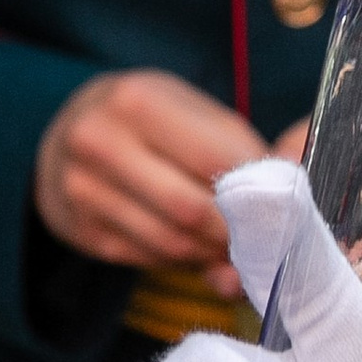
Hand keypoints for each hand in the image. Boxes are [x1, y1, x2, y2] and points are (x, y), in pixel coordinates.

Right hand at [35, 69, 265, 287]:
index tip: (284, 206)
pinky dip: (181, 260)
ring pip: (169, 242)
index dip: (256, 190)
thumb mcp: (196, 114)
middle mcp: (99, 141)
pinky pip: (147, 258)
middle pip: (190, 209)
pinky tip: (194, 247)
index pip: (214, 160)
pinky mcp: (78, 228)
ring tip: (232, 244)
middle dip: (234, 233)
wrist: (68, 129)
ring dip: (211, 253)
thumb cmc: (154, 122)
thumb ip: (245, 150)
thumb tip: (293, 183)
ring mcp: (80, 188)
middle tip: (260, 238)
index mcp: (137, 101)